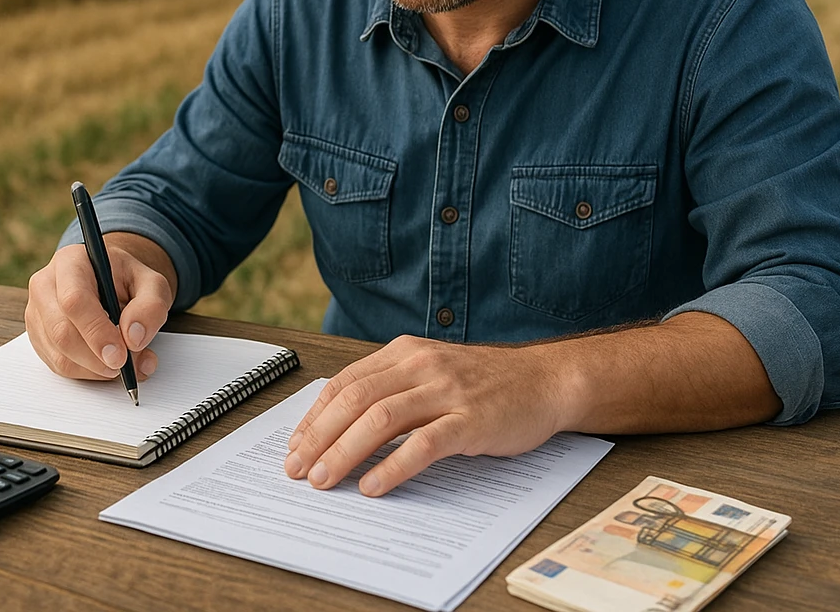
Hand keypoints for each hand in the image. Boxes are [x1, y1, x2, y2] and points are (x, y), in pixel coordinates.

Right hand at [25, 238, 176, 380]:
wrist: (112, 282)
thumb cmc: (129, 280)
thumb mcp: (153, 284)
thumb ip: (151, 306)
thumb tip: (134, 338)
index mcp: (71, 262)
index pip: (74, 300)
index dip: (96, 332)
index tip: (120, 355)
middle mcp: (45, 285)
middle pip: (61, 331)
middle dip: (96, 358)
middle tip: (125, 366)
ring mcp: (37, 313)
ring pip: (59, 355)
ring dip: (95, 369)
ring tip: (124, 364)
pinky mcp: (38, 338)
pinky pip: (58, 366)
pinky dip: (87, 373)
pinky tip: (107, 364)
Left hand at [284, 335, 566, 496]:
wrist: (544, 379)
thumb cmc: (485, 381)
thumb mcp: (431, 370)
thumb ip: (392, 387)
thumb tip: (340, 424)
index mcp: (404, 352)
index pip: (345, 382)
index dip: (314, 416)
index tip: (296, 446)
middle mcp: (420, 365)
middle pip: (355, 399)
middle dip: (320, 437)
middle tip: (299, 470)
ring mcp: (446, 390)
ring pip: (381, 418)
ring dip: (346, 452)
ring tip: (326, 480)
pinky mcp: (470, 419)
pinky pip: (424, 443)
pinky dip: (394, 466)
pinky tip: (374, 486)